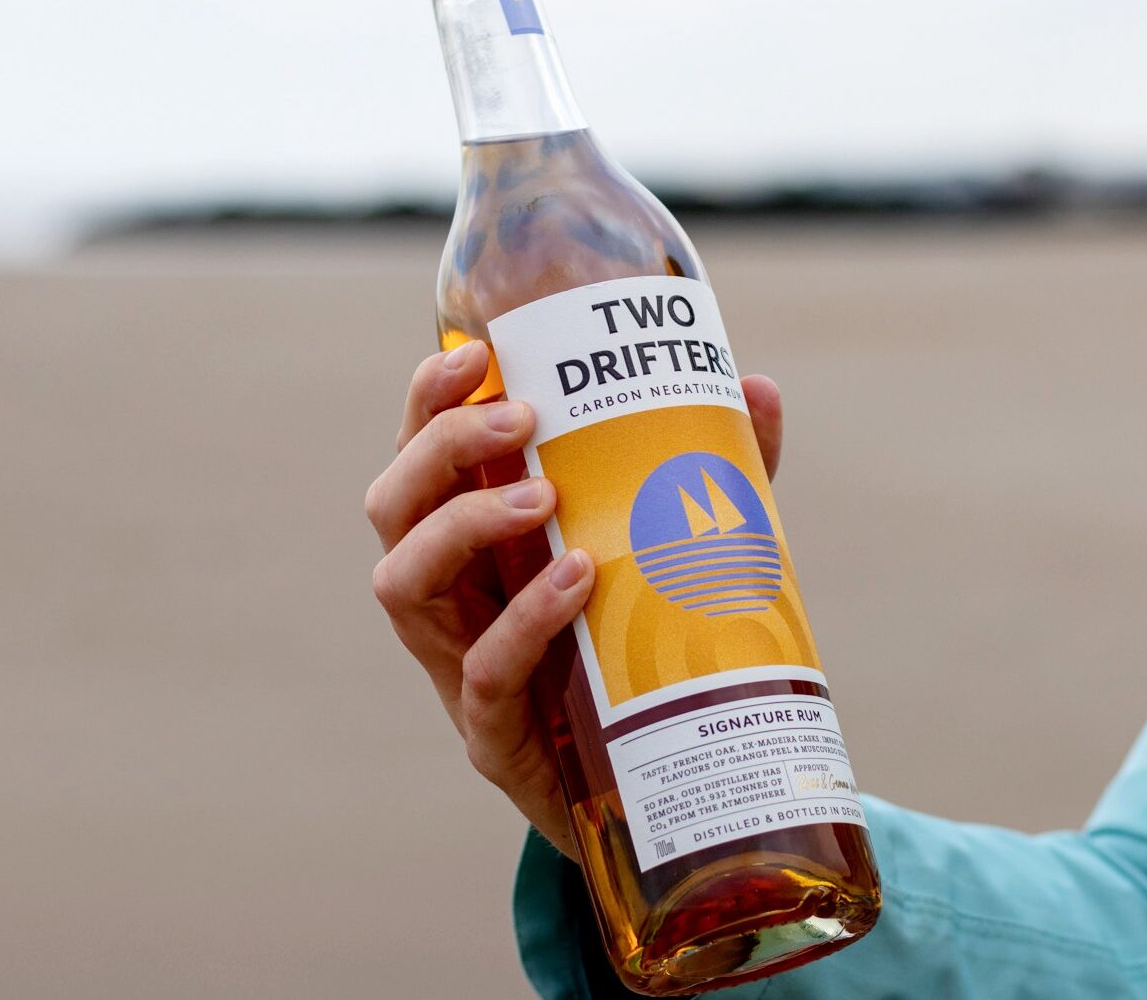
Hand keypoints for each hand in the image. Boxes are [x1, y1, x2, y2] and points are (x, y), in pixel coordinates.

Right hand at [367, 338, 784, 859]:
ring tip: (541, 498)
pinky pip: (482, 672)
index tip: (475, 353)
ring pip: (404, 583)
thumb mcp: (679, 551)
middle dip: (441, 447)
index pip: (420, 455)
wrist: (661, 793)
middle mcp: (450, 599)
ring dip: (462, 524)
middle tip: (521, 418)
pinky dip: (524, 618)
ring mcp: (458, 668)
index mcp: (476, 543)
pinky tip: (577, 579)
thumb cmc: (649, 652)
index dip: (428, 401)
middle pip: (393, 506)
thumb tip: (754, 387)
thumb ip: (713, 474)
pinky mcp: (493, 736)